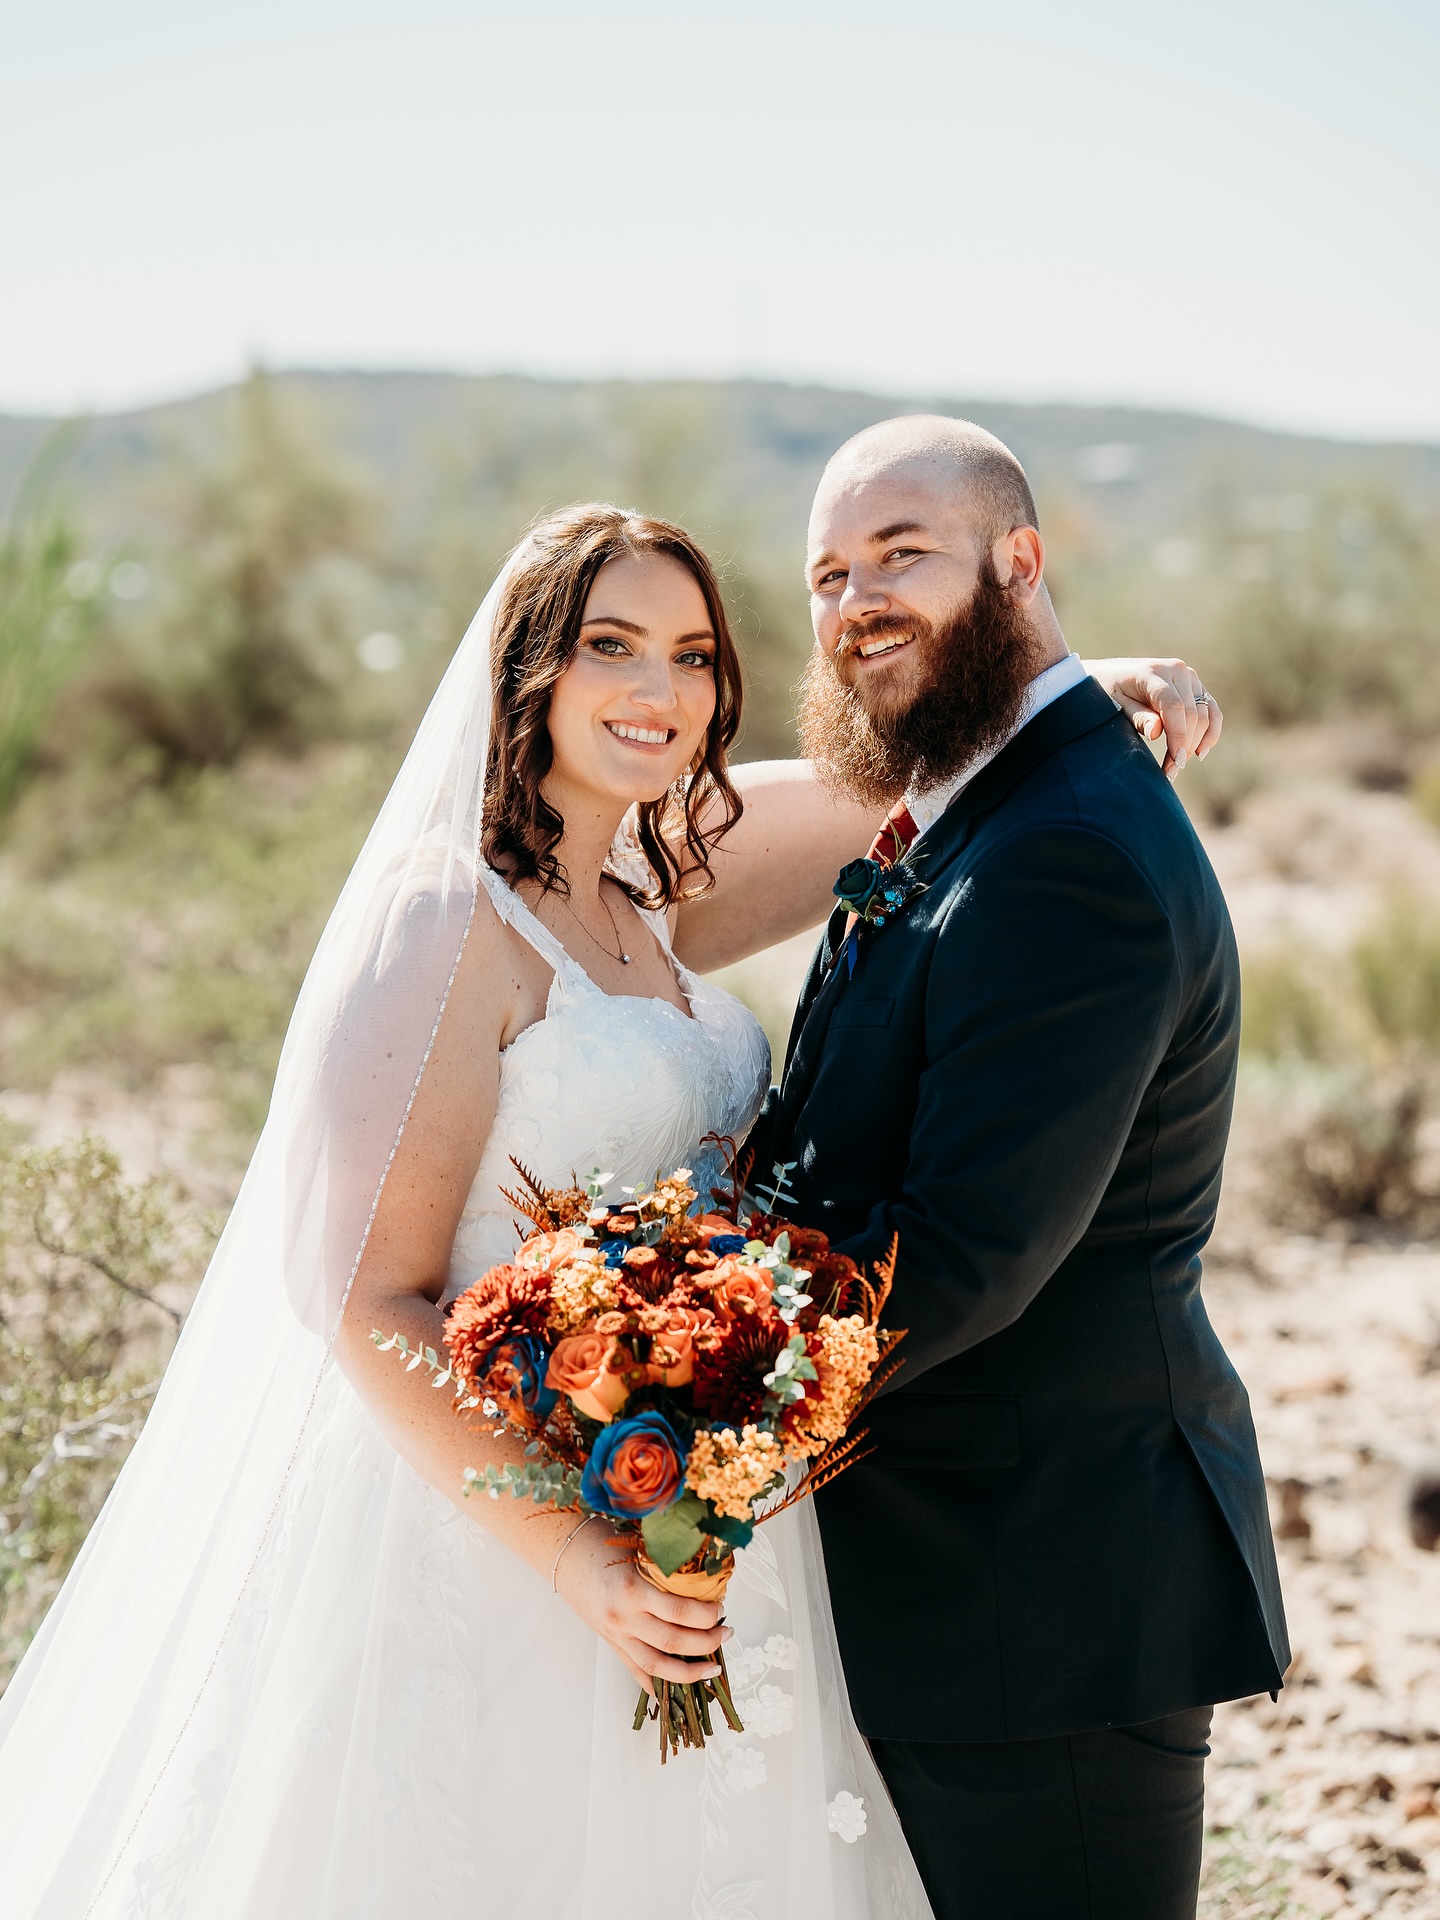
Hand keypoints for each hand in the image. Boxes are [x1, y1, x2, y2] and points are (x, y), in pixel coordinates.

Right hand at [555, 1519, 730, 1693]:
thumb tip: (705, 1577)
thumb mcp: (638, 1549)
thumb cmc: (602, 1543)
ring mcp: (616, 1634)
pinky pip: (636, 1670)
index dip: (707, 1615)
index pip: (680, 1611)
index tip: (722, 1609)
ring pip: (657, 1666)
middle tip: (727, 1633)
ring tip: (712, 1667)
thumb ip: (666, 1567)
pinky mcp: (611, 1643)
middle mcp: (624, 1618)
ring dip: (689, 1671)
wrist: (564, 1553)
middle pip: (674, 1641)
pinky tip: (675, 1692)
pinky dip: (656, 1684)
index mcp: (633, 1590)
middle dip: (707, 1642)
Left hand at [1085, 657, 1222, 779]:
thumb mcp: (1114, 704)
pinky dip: (1210, 732)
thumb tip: (1157, 732)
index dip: (1178, 736)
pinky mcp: (1196, 686)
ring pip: (1205, 715)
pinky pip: (1211, 711)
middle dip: (1184, 746)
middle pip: (1192, 714)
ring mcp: (1189, 677)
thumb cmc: (1108, 691)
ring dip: (1196, 743)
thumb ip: (1137, 716)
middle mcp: (1177, 670)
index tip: (1176, 761)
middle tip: (1170, 772)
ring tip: (1178, 766)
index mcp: (1154, 672)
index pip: (1174, 707)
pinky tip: (1201, 752)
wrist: (1112, 674)